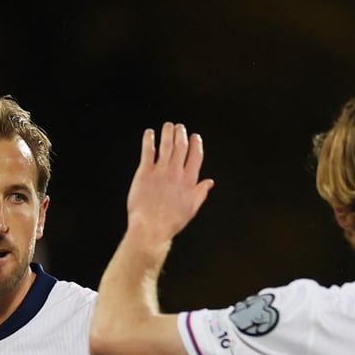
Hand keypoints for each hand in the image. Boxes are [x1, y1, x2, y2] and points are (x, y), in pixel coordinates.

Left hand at [126, 122, 214, 244]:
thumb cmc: (171, 222)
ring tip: (168, 126)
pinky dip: (149, 140)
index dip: (196, 144)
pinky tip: (149, 133)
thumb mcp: (191, 208)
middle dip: (181, 133)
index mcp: (189, 181)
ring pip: (166, 145)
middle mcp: (176, 173)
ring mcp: (160, 171)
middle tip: (179, 127)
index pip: (196, 156)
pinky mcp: (145, 173)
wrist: (150, 228)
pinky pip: (148, 151)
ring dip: (168, 132)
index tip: (194, 136)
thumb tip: (209, 182)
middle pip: (181, 146)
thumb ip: (200, 193)